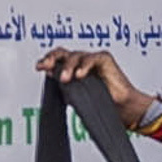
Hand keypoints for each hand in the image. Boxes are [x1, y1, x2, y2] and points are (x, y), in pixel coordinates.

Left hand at [38, 44, 154, 132]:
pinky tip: (80, 74)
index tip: (39, 67)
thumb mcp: (76, 95)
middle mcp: (80, 62)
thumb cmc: (101, 102)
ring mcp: (92, 60)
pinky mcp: (104, 59)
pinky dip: (85, 65)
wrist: (122, 108)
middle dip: (52, 58)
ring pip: (75, 55)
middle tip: (46, 65)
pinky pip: (92, 57)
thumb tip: (49, 73)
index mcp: (71, 69)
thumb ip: (63, 83)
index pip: (56, 60)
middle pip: (62, 53)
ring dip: (68, 66)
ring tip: (66, 79)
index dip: (46, 61)